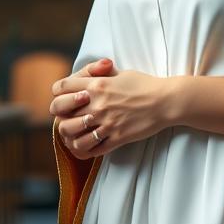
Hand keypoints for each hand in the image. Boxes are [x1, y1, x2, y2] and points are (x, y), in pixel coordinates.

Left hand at [50, 59, 169, 158]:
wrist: (165, 101)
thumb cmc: (144, 84)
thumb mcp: (119, 73)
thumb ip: (99, 74)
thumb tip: (86, 77)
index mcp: (96, 84)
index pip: (61, 87)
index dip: (58, 93)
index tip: (63, 98)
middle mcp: (97, 103)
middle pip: (61, 113)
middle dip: (61, 116)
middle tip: (68, 119)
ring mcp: (106, 122)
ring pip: (74, 136)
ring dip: (72, 136)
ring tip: (76, 135)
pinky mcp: (117, 137)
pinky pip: (93, 149)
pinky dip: (87, 149)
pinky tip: (89, 146)